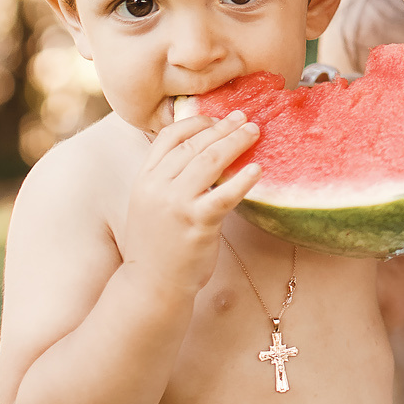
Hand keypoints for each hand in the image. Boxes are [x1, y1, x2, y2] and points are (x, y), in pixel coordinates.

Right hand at [119, 104, 260, 304]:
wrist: (151, 286)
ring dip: (235, 142)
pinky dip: (243, 179)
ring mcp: (176, 204)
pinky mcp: (197, 223)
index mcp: (144, 179)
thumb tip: (200, 152)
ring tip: (254, 132)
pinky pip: (225, 194)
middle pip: (194, 144)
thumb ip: (167, 179)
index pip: (167, 136)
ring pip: (210, 160)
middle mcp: (157, 187)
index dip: (194, 122)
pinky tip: (258, 169)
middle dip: (222, 127)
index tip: (216, 117)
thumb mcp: (150, 205)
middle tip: (244, 118)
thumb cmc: (158, 246)